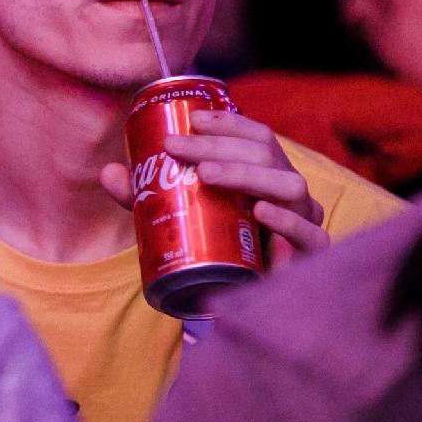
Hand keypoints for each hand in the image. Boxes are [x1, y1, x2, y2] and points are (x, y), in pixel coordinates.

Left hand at [98, 109, 328, 265]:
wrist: (245, 302)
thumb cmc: (217, 250)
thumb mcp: (178, 219)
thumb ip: (148, 198)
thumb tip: (108, 172)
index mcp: (267, 174)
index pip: (257, 136)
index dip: (228, 122)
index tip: (191, 118)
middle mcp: (290, 192)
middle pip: (266, 154)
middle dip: (220, 145)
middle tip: (179, 148)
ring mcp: (306, 221)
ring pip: (290, 185)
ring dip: (247, 174)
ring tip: (207, 174)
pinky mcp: (312, 256)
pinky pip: (312, 235)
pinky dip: (288, 221)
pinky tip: (260, 213)